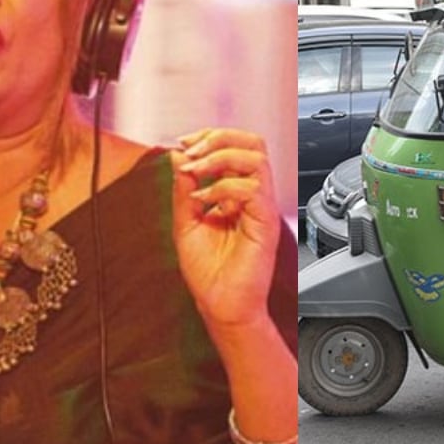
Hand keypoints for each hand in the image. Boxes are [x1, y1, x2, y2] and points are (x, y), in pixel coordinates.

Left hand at [172, 128, 278, 328]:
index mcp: (238, 193)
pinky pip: (252, 189)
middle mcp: (253, 196)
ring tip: (195, 172)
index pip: (236, 146)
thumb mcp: (185, 222)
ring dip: (219, 158)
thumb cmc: (210, 274)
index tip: (183, 144)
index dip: (209, 137)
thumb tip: (179, 156)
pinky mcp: (265, 223)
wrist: (221, 307)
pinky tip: (203, 202)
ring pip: (256, 158)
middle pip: (253, 142)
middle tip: (191, 151)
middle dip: (218, 138)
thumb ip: (184, 189)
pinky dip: (222, 188)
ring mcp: (261, 208)